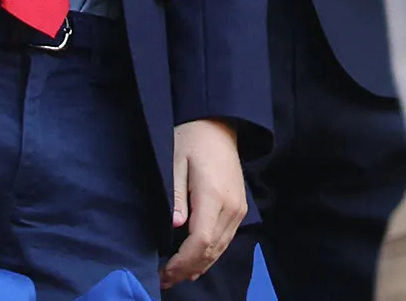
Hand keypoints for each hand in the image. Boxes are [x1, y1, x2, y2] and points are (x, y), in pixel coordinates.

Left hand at [161, 119, 245, 289]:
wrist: (218, 125)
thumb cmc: (191, 140)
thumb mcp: (174, 161)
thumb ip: (175, 195)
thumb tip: (175, 227)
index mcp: (214, 195)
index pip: (201, 240)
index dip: (183, 261)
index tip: (164, 271)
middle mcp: (231, 207)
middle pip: (212, 250)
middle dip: (188, 269)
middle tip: (165, 279)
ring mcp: (239, 209)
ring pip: (221, 248)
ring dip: (199, 265)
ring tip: (177, 275)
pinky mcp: (241, 209)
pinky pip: (226, 240)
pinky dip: (210, 255)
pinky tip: (196, 262)